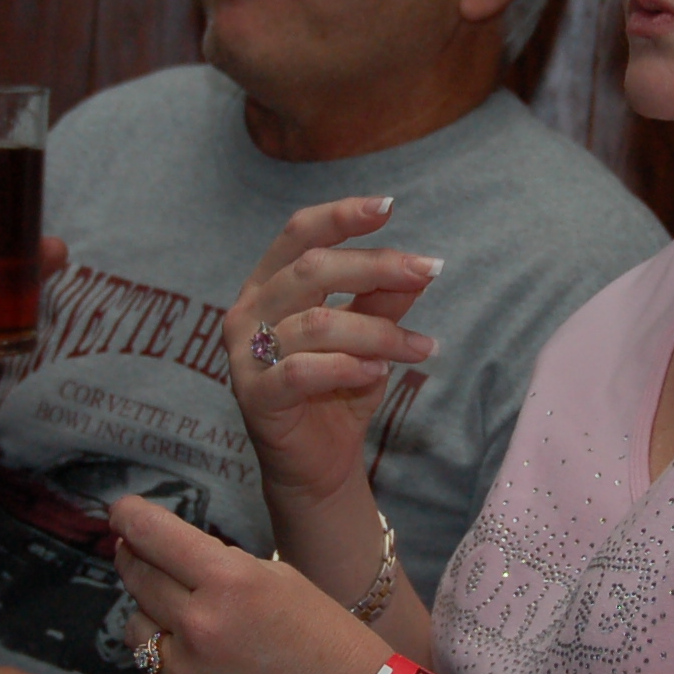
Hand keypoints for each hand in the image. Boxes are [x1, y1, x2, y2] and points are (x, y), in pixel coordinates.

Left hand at [110, 494, 389, 673]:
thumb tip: (171, 555)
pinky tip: (203, 669)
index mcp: (232, 583)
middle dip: (134, 558)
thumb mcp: (285, 582)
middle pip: (138, 577)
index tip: (122, 512)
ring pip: (137, 630)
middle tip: (135, 552)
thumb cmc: (332, 646)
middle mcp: (201, 627)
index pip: (155, 536)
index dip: (131, 518)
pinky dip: (168, 668)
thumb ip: (224, 566)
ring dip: (154, 618)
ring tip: (190, 623)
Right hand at [225, 197, 440, 508]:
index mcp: (270, 284)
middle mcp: (249, 311)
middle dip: (376, 267)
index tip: (389, 206)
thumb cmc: (338, 391)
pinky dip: (347, 366)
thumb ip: (384, 300)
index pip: (299, 234)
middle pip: (310, 270)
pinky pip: (302, 370)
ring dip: (379, 332)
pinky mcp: (254, 396)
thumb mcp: (369, 338)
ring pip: (317, 324)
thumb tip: (420, 267)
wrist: (317, 467)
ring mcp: (245, 354)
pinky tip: (378, 372)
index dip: (341, 216)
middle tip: (428, 271)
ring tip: (420, 348)